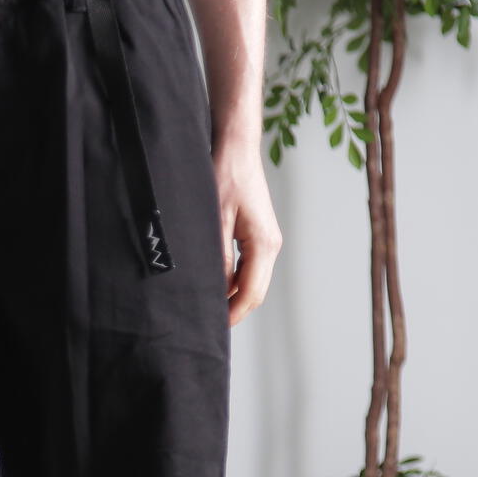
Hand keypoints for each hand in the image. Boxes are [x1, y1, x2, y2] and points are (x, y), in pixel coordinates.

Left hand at [211, 137, 282, 327]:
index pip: (250, 294)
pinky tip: (214, 283)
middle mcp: (271, 245)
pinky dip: (233, 280)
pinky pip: (248, 267)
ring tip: (207, 307)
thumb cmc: (224, 176)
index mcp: (263, 245)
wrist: (236, 147)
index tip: (213, 328)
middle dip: (234, 310)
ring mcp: (266, 240)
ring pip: (252, 281)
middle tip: (208, 325)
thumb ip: (217, 258)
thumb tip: (215, 290)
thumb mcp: (214, 220)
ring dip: (233, 296)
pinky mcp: (258, 234)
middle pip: (255, 292)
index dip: (232, 314)